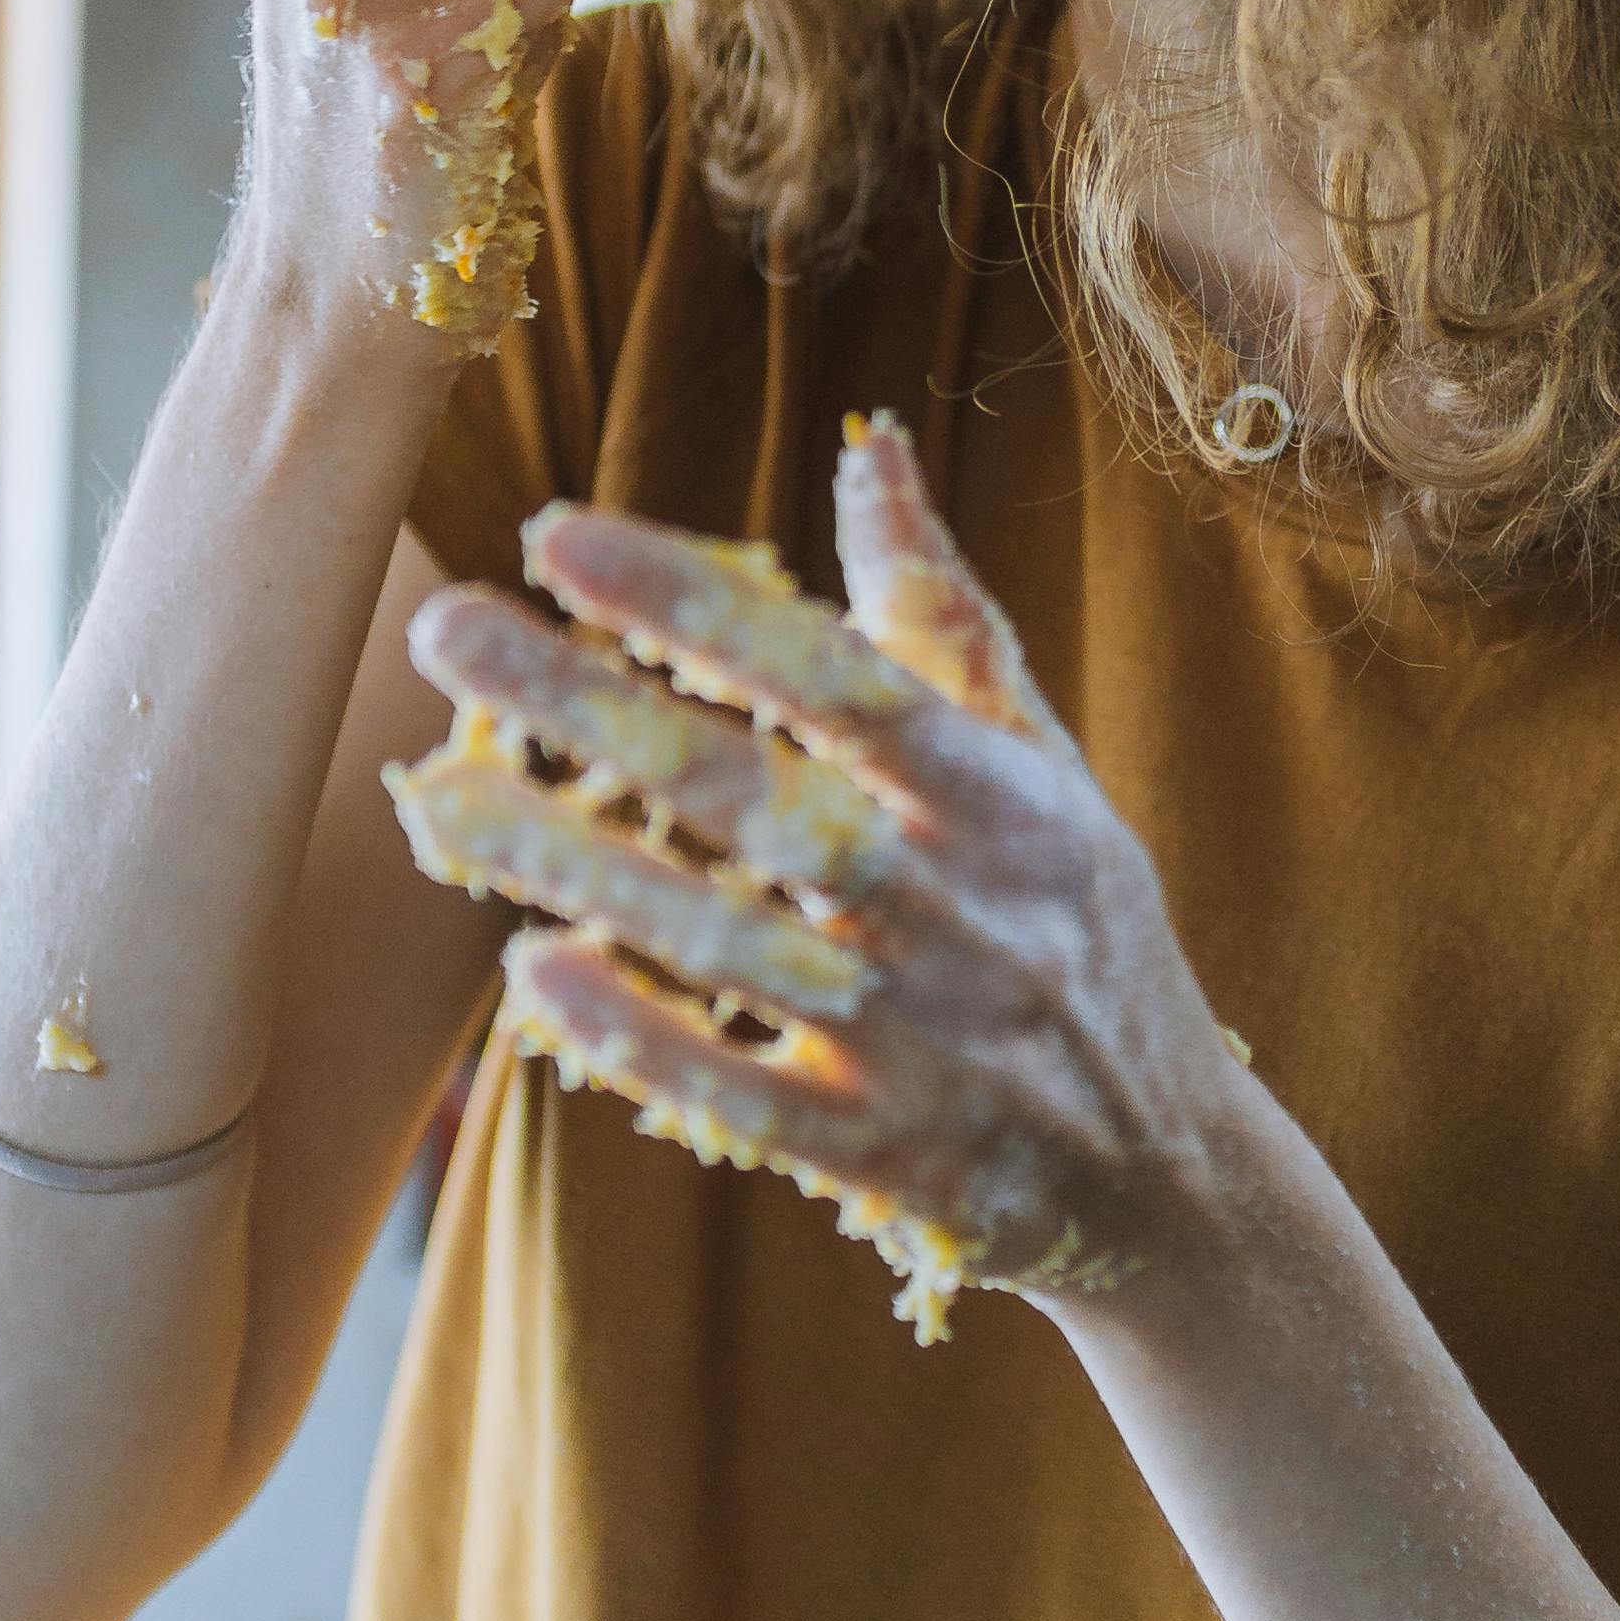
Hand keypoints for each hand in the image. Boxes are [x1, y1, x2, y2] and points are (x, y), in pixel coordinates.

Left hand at [389, 416, 1256, 1337]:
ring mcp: (925, 1041)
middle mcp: (963, 911)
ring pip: (730, 948)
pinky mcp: (891, 1159)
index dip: (696, 603)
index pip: (834, 676)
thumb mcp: (1042, 763)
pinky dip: (646, 1041)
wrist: (1174, 1174)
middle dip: (595, 709)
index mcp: (1001, 797)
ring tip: (447, 800)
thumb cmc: (1077, 929)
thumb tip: (870, 446)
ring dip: (580, 869)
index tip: (558, 535)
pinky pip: (751, 1099)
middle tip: (446, 630)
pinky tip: (536, 976)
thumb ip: (939, 612)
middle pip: (757, 798)